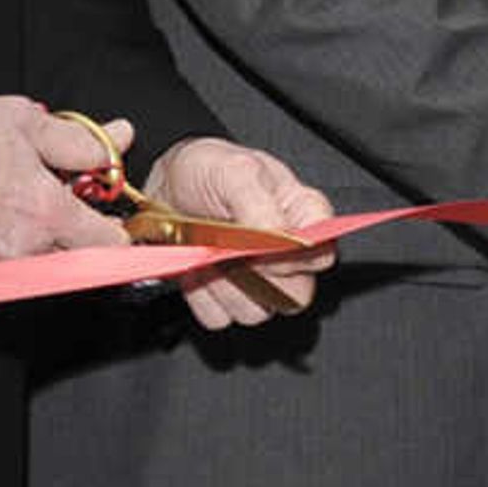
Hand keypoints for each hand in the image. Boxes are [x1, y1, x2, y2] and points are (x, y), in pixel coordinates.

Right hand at [0, 95, 130, 264]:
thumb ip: (82, 140)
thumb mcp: (28, 124)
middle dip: (81, 236)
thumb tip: (118, 140)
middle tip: (68, 208)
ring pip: (44, 265)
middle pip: (80, 260)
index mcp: (48, 214)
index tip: (108, 214)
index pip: (111, 242)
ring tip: (25, 208)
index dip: (115, 226)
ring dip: (46, 242)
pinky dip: (13, 247)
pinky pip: (9, 268)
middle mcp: (26, 249)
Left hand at [143, 138, 337, 328]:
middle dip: (255, 277)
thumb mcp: (234, 170)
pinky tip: (193, 267)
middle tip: (226, 250)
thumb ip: (260, 204)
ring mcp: (257, 281)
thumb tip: (279, 239)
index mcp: (302, 218)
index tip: (260, 245)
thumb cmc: (206, 169)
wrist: (164, 186)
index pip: (323, 256)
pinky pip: (219, 318)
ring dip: (222, 287)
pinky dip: (199, 296)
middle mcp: (286, 256)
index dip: (294, 258)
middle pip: (296, 295)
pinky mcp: (224, 299)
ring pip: (256, 312)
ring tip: (203, 252)